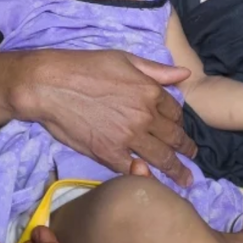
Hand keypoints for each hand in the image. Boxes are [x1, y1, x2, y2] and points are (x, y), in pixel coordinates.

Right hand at [9, 50, 197, 184]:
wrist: (49, 85)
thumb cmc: (84, 66)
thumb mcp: (124, 59)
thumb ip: (156, 70)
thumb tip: (186, 74)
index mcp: (150, 92)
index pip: (175, 112)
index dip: (180, 122)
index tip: (181, 130)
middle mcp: (145, 116)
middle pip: (174, 137)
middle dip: (186, 149)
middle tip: (193, 158)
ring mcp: (128, 137)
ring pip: (161, 157)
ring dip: (176, 170)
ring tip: (185, 180)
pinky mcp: (109, 153)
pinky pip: (134, 169)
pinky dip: (146, 177)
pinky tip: (154, 183)